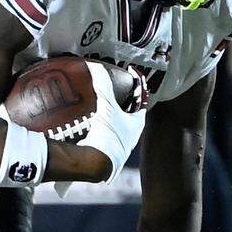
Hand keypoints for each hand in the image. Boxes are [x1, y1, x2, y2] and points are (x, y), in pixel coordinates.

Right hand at [79, 62, 146, 182]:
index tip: (131, 72)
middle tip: (116, 87)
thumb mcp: (107, 107)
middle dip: (124, 99)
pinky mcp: (106, 151)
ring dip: (112, 113)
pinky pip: (105, 132)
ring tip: (100, 102)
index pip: (142, 97)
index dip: (138, 83)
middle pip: (131, 111)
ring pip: (118, 123)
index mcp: (137, 122)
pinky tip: (88, 121)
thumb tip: (96, 67)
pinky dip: (100, 124)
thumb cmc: (107, 135)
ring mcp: (119, 144)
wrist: (96, 164)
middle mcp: (131, 134)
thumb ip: (103, 86)